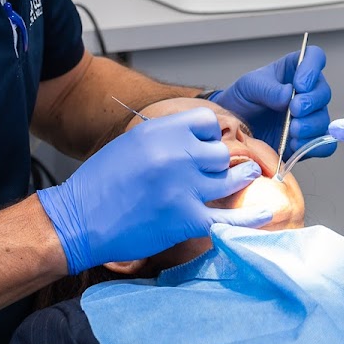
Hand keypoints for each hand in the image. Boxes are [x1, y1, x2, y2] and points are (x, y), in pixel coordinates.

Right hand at [37, 107, 271, 273]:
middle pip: (221, 152)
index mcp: (160, 132)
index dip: (210, 135)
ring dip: (241, 179)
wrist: (77, 220)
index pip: (208, 122)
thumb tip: (198, 139)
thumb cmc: (101, 183)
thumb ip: (165, 138)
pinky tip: (265, 214)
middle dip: (219, 162)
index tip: (207, 146)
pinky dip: (250, 217)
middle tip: (215, 171)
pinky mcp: (185, 219)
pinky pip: (229, 217)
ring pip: (231, 178)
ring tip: (249, 176)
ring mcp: (183, 187)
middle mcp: (175, 154)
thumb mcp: (132, 143)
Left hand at [210, 45, 333, 159]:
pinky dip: (312, 145)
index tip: (299, 84)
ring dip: (310, 126)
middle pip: (323, 92)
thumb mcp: (249, 86)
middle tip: (294, 110)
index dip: (312, 68)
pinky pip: (323, 144)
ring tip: (291, 130)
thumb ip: (268, 89)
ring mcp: (309, 117)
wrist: (234, 129)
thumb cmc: (243, 100)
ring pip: (324, 120)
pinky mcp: (307, 141)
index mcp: (294, 70)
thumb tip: (288, 95)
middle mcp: (306, 93)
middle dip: (311, 102)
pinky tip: (294, 144)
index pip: (314, 57)